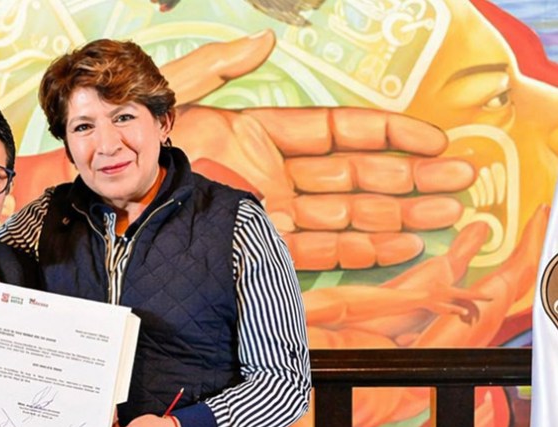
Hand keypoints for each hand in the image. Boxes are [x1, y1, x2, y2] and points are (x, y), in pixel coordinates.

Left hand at [164, 32, 475, 270]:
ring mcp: (268, 211)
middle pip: (358, 176)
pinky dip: (356, 250)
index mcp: (261, 132)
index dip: (391, 134)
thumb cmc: (133, 140)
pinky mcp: (255, 245)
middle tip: (460, 183)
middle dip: (412, 181)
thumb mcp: (172, 92)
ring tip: (444, 217)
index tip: (434, 140)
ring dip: (397, 216)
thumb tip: (264, 38)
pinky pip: (314, 250)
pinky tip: (396, 247)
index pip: (342, 131)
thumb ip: (218, 66)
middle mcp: (273, 173)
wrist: (103, 195)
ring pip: (346, 214)